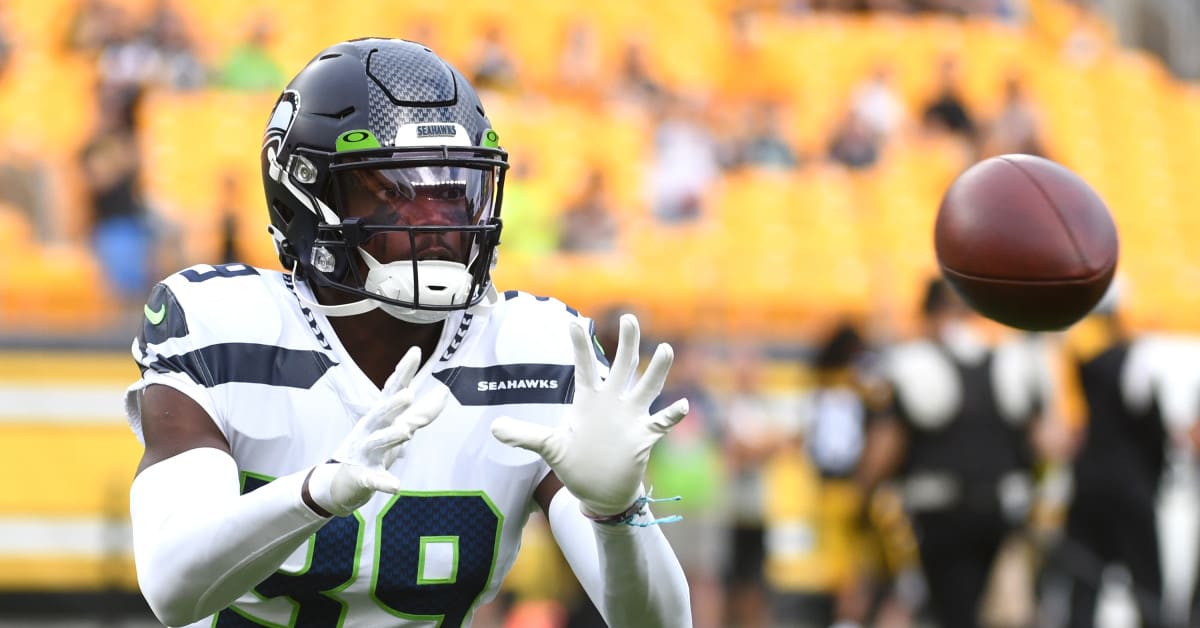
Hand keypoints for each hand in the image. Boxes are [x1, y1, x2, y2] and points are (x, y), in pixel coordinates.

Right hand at [306, 347, 446, 515]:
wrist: (343, 480)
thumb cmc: (375, 446)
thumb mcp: (398, 426)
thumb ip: (423, 411)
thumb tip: (445, 391)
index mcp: (380, 415)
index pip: (393, 389)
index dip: (403, 371)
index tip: (414, 351)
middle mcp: (371, 429)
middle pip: (381, 412)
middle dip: (393, 404)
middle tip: (408, 394)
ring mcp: (365, 452)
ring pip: (378, 443)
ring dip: (391, 437)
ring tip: (406, 432)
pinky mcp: (364, 476)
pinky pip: (374, 479)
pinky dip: (384, 482)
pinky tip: (395, 486)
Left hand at [491, 314, 688, 516]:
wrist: (601, 489)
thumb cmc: (576, 463)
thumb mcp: (549, 447)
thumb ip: (524, 435)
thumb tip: (493, 429)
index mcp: (589, 399)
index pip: (583, 367)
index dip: (579, 346)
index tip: (573, 322)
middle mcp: (613, 402)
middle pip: (622, 366)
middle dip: (627, 343)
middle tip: (629, 318)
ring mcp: (631, 417)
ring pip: (647, 387)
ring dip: (656, 370)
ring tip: (664, 350)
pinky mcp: (643, 436)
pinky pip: (661, 423)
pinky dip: (672, 416)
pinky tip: (682, 405)